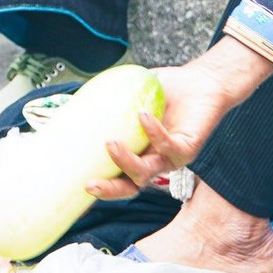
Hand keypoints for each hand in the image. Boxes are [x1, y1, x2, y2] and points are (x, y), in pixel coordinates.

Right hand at [91, 40, 269, 200]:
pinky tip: (143, 115)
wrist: (203, 81)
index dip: (99, 186)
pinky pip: (169, 147)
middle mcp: (153, 162)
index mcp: (137, 154)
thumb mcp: (129, 96)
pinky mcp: (188, 148)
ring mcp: (170, 158)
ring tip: (110, 143)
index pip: (116, 178)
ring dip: (126, 162)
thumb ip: (105, 101)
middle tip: (90, 185)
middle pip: (129, 187)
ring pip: (146, 173)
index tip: (78, 184)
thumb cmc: (166, 90)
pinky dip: (154, 133)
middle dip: (110, 190)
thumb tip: (70, 102)